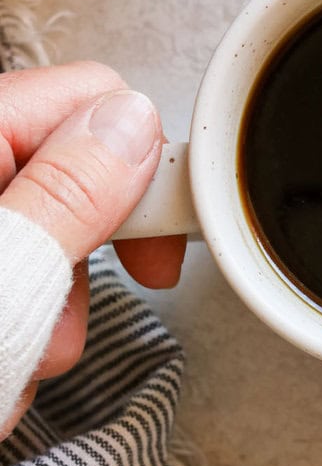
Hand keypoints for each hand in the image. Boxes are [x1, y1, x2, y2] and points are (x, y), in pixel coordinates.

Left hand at [0, 62, 185, 437]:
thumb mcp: (4, 284)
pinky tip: (2, 367)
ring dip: (53, 309)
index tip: (160, 234)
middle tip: (96, 306)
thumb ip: (69, 194)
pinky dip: (20, 329)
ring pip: (43, 233)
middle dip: (95, 248)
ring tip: (22, 360)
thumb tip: (133, 124)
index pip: (86, 97)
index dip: (140, 164)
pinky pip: (14, 279)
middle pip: (70, 166)